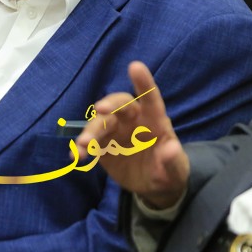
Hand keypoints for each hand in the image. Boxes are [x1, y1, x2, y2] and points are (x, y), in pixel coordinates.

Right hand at [77, 61, 189, 208]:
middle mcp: (133, 120)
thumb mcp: (176, 170)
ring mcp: (116, 132)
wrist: (152, 185)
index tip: (135, 66)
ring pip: (101, 123)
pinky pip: (91, 142)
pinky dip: (82, 147)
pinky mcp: (103, 145)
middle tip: (100, 109)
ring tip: (83, 145)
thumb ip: (173, 161)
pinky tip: (75, 155)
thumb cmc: (168, 171)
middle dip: (109, 105)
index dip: (143, 82)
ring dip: (90, 131)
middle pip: (119, 105)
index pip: (150, 98)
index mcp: (154, 121)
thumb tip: (171, 149)